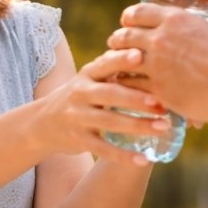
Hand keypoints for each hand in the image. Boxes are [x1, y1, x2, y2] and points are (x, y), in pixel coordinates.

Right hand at [32, 49, 167, 163]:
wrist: (44, 122)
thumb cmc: (81, 95)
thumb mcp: (90, 77)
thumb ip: (113, 65)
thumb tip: (146, 48)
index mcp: (87, 74)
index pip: (105, 64)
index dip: (121, 59)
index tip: (141, 56)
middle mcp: (80, 93)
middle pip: (110, 94)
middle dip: (136, 98)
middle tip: (161, 103)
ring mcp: (78, 117)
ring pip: (109, 121)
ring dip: (137, 125)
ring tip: (163, 127)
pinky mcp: (79, 140)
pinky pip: (103, 149)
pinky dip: (123, 156)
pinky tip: (143, 159)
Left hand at [107, 4, 207, 124]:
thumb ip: (196, 28)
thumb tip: (193, 29)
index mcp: (175, 19)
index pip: (140, 12)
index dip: (130, 17)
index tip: (126, 22)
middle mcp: (161, 38)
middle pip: (126, 35)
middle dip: (118, 40)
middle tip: (114, 45)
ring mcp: (156, 63)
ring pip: (122, 61)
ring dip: (115, 64)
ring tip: (112, 69)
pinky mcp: (157, 88)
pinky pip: (130, 85)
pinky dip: (124, 86)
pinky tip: (122, 90)